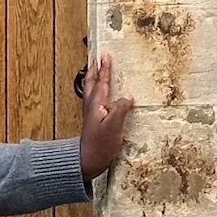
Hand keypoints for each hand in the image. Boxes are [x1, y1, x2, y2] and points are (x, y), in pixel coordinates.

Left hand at [78, 50, 133, 182]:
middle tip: (95, 58)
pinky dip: (98, 91)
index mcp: (96, 105)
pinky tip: (103, 95)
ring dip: (93, 79)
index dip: (104, 68)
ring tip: (96, 71)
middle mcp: (91, 107)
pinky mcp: (94, 121)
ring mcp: (92, 114)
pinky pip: (95, 100)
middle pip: (91, 83)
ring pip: (91, 91)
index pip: (101, 82)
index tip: (105, 55)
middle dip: (93, 70)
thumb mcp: (114, 126)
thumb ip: (121, 109)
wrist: (88, 162)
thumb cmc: (100, 146)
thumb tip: (128, 95)